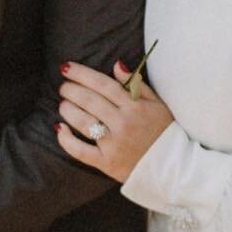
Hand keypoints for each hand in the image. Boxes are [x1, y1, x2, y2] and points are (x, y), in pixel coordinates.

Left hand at [55, 59, 173, 182]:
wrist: (172, 166)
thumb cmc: (163, 131)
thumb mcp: (157, 104)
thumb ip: (136, 84)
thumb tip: (116, 65)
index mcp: (135, 106)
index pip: (103, 84)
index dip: (81, 74)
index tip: (66, 68)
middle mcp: (123, 123)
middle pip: (90, 101)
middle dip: (71, 90)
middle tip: (63, 86)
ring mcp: (114, 144)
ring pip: (83, 122)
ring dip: (67, 110)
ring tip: (62, 104)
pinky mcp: (106, 162)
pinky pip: (80, 151)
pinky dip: (66, 140)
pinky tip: (59, 129)